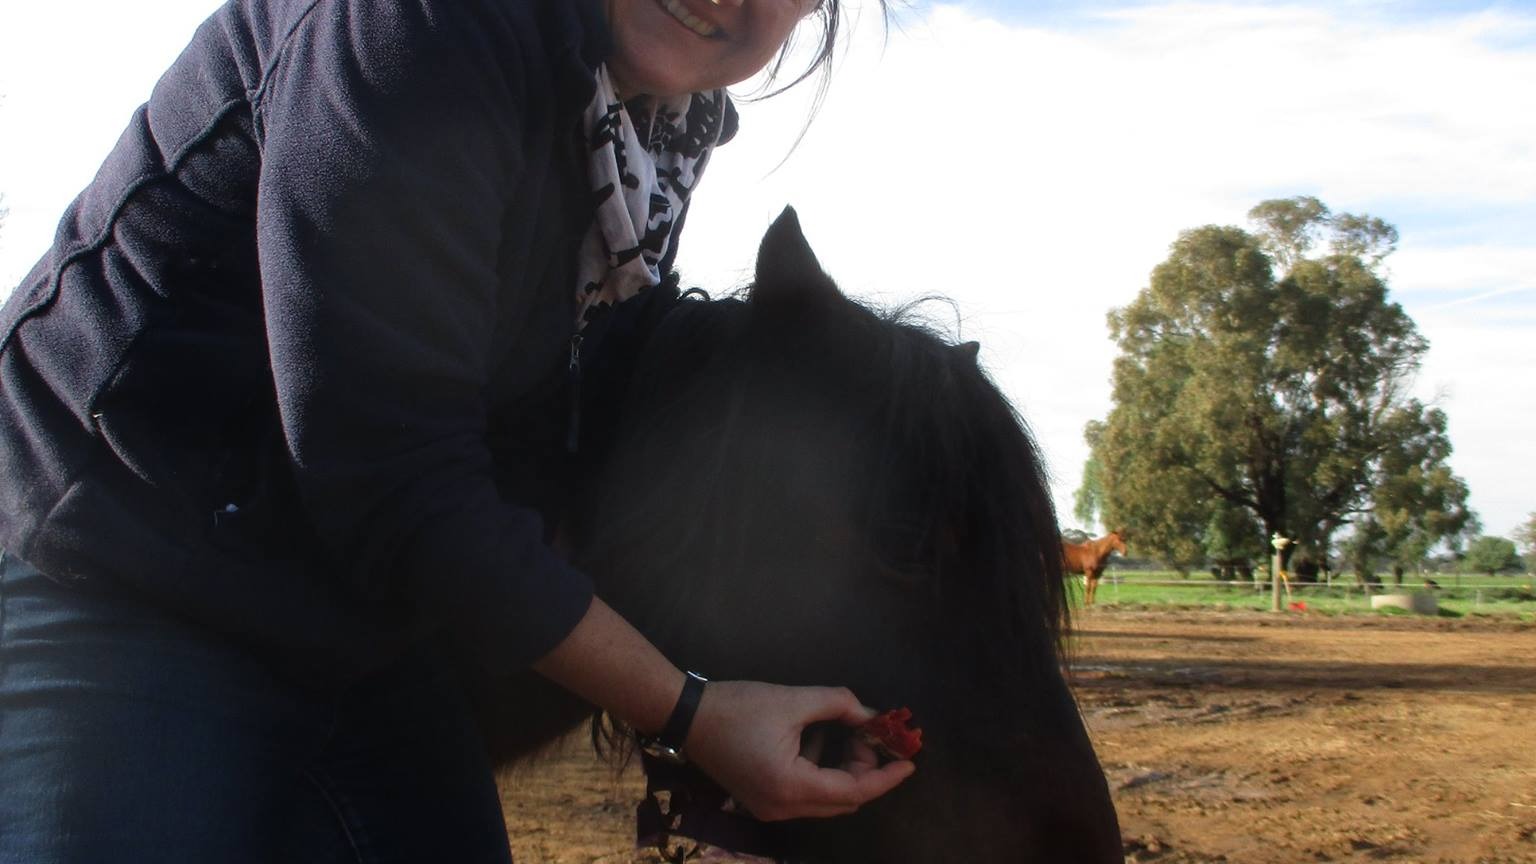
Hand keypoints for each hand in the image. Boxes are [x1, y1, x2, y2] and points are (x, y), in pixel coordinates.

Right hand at [680, 680, 915, 820]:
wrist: (685, 716)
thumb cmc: (736, 706)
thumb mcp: (791, 699)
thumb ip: (837, 705)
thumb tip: (870, 714)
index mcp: (790, 787)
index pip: (854, 792)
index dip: (886, 777)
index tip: (910, 762)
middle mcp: (782, 808)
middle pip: (843, 800)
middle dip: (866, 770)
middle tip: (873, 735)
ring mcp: (770, 809)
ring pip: (825, 799)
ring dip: (844, 771)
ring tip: (849, 732)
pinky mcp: (762, 800)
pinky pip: (806, 795)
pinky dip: (823, 772)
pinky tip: (820, 741)